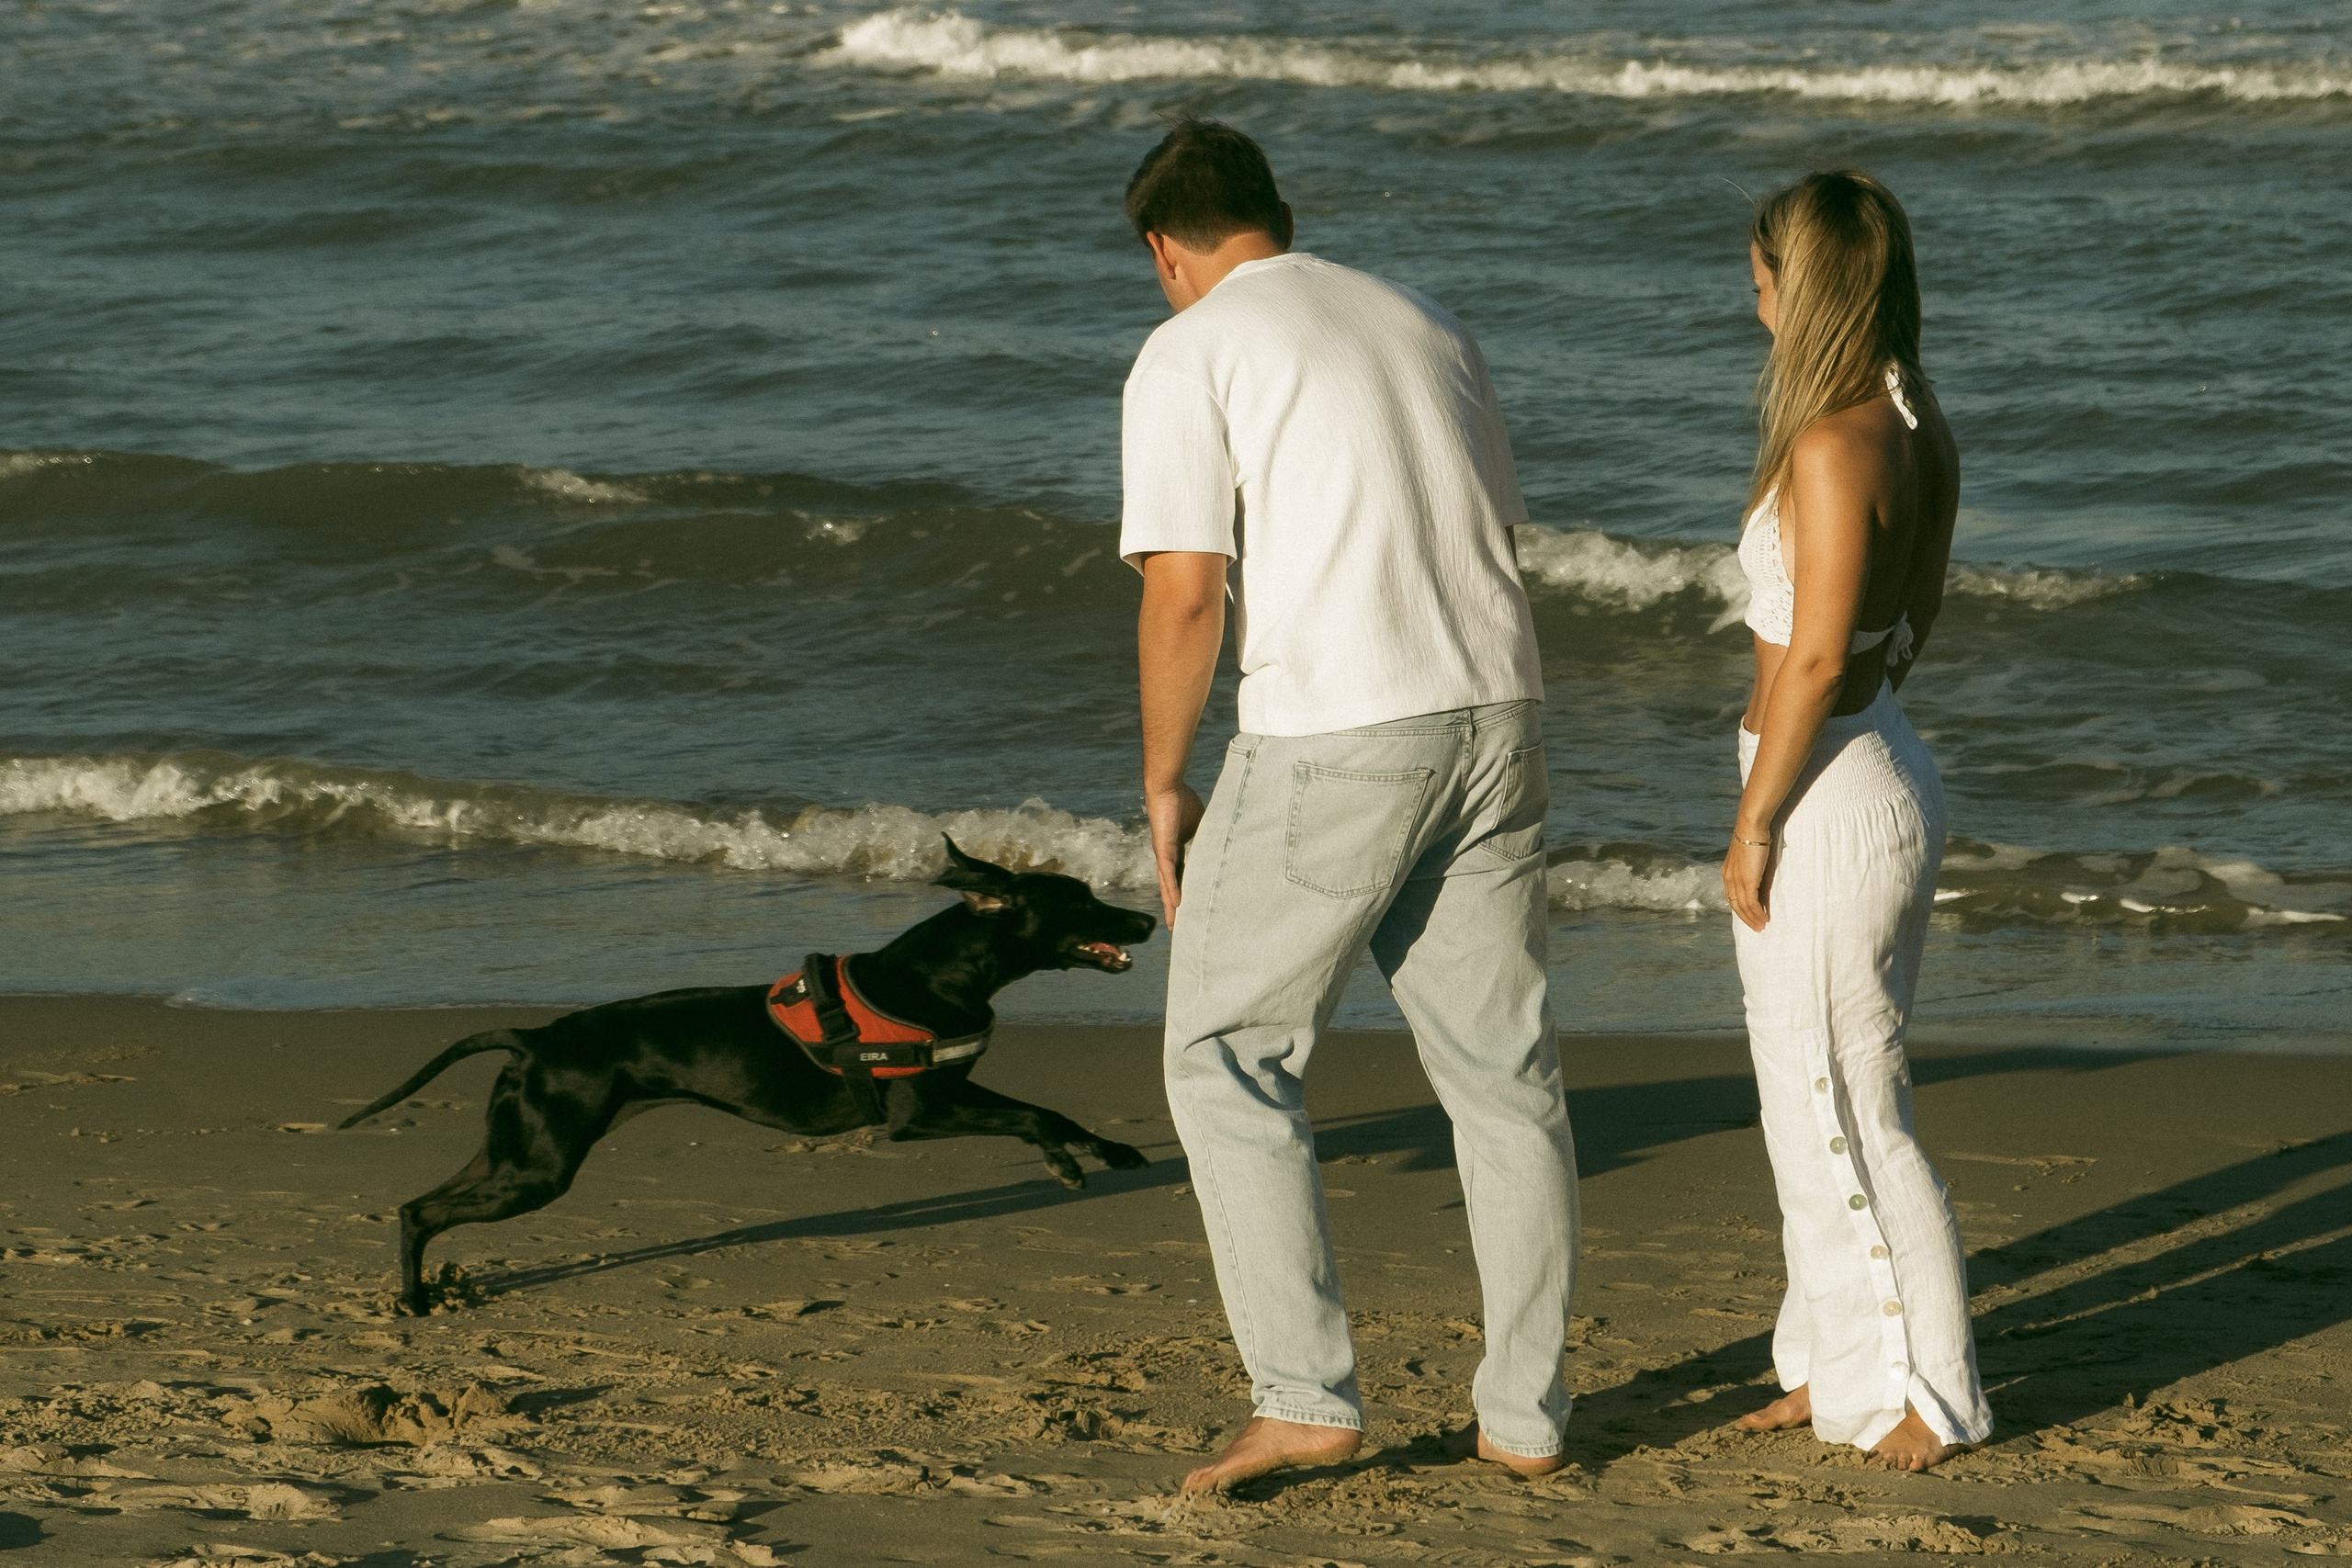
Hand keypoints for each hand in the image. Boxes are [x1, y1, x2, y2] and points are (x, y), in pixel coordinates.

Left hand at [1146, 782, 1205, 928]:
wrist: (1167, 788)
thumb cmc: (1181, 801)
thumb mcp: (1200, 824)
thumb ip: (1208, 836)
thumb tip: (1225, 842)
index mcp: (1176, 851)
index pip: (1180, 877)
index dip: (1183, 892)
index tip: (1187, 908)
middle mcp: (1167, 857)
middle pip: (1170, 887)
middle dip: (1173, 906)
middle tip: (1177, 925)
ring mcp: (1164, 855)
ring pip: (1167, 885)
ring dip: (1171, 905)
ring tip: (1175, 922)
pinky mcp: (1163, 850)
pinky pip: (1168, 874)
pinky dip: (1172, 889)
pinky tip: (1175, 904)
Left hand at [1723, 833, 1773, 931]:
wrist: (1751, 828)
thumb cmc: (1753, 838)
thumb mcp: (1750, 857)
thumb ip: (1752, 870)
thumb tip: (1760, 882)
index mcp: (1727, 873)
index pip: (1731, 897)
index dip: (1739, 908)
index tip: (1748, 916)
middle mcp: (1729, 879)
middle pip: (1735, 905)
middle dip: (1746, 918)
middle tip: (1756, 927)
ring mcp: (1737, 881)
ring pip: (1743, 907)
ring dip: (1753, 918)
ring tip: (1762, 926)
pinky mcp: (1747, 881)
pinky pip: (1751, 903)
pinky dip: (1757, 913)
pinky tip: (1764, 918)